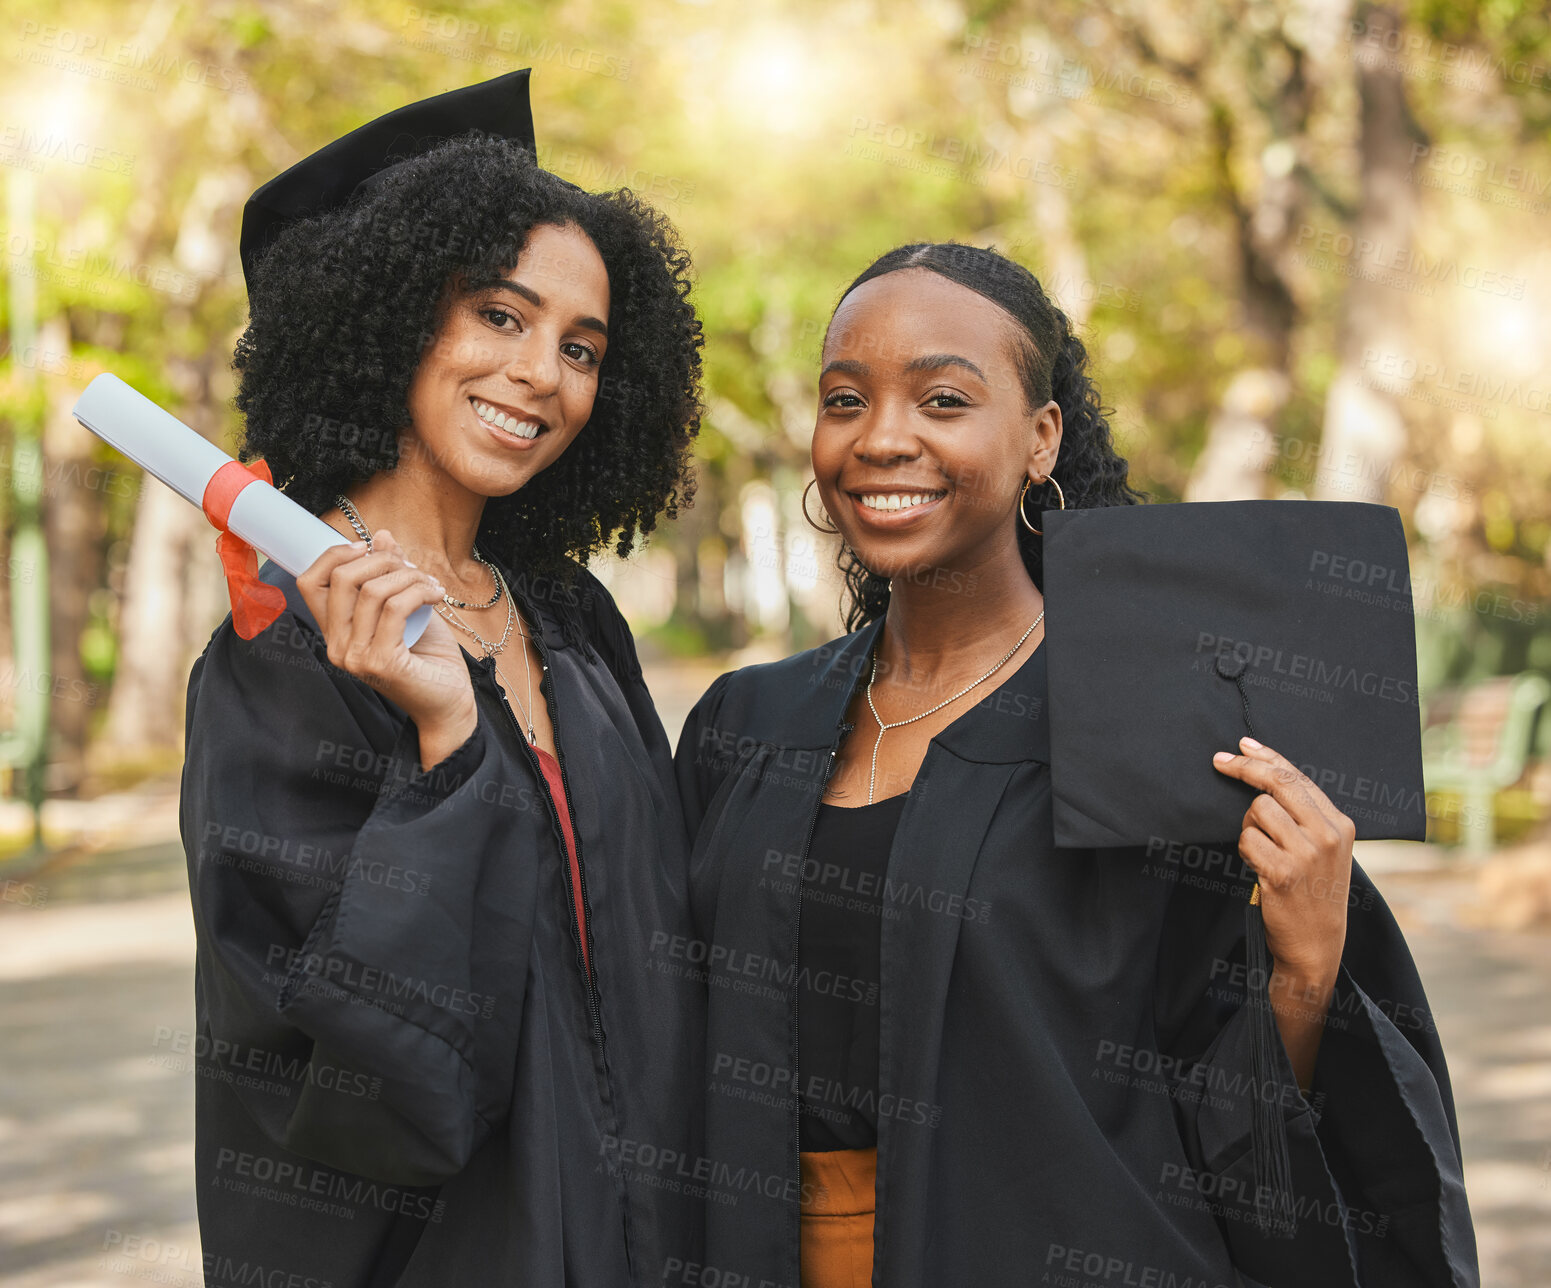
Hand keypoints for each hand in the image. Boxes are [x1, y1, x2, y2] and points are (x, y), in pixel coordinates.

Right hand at [296, 530, 475, 768]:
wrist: (449, 702)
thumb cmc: (428, 658)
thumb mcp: (407, 607)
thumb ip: (391, 575)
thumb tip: (381, 535)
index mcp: (335, 632)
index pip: (310, 582)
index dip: (335, 555)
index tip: (370, 547)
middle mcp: (336, 646)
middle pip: (341, 579)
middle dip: (382, 560)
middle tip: (413, 569)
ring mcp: (355, 656)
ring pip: (372, 590)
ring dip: (409, 576)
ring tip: (431, 585)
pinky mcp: (380, 663)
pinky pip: (395, 608)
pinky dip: (420, 591)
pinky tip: (437, 595)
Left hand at [1212, 736, 1354, 983]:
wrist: (1317, 945)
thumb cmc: (1314, 893)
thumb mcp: (1324, 850)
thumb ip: (1305, 816)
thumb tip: (1267, 773)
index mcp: (1340, 824)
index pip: (1299, 778)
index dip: (1268, 758)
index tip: (1243, 745)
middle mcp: (1328, 835)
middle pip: (1277, 783)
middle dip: (1244, 768)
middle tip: (1220, 761)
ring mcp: (1307, 854)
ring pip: (1257, 810)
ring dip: (1248, 826)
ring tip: (1262, 850)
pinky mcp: (1283, 872)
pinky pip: (1247, 839)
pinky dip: (1245, 850)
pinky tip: (1258, 867)